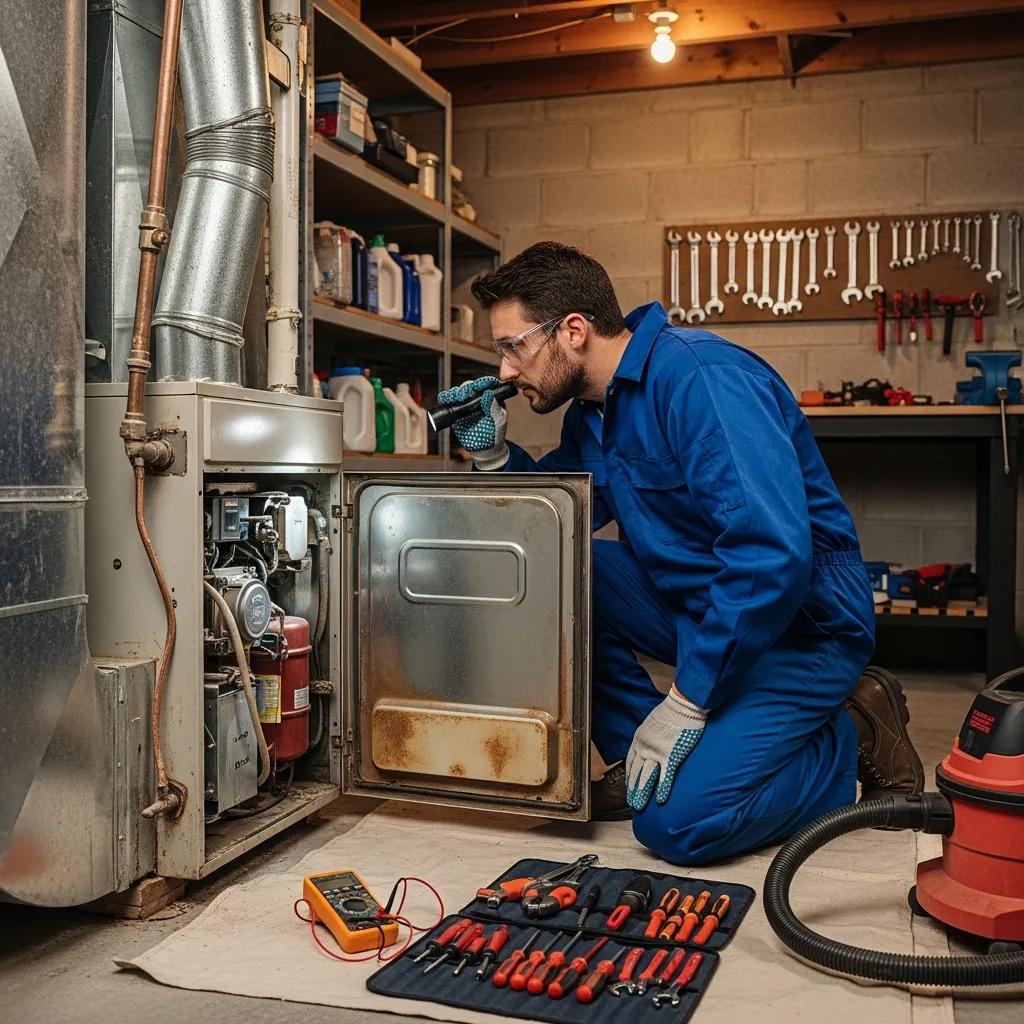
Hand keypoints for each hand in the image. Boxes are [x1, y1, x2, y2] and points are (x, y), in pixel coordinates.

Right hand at [436, 376, 508, 470]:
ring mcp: (467, 404)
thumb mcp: (498, 421)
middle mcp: (478, 398)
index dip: (483, 382)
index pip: (488, 385)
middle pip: (470, 387)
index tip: (480, 385)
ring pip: (459, 393)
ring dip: (455, 393)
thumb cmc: (495, 433)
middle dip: (466, 388)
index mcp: (492, 398)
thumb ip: (494, 408)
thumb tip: (488, 394)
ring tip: (455, 398)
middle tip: (464, 395)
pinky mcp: (457, 411)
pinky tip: (445, 399)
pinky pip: (450, 402)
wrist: (485, 448)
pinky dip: (445, 399)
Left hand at [625, 689, 706, 810]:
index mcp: (639, 738)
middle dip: (633, 788)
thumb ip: (649, 735)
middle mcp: (644, 747)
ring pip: (646, 777)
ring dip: (642, 792)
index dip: (629, 775)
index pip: (630, 761)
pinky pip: (665, 776)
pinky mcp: (671, 756)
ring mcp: (657, 752)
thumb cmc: (671, 711)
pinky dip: (662, 788)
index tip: (628, 785)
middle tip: (632, 802)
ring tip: (639, 805)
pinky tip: (659, 799)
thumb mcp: (652, 722)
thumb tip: (651, 742)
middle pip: (636, 772)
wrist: (682, 705)